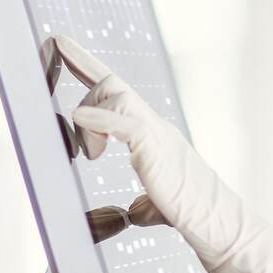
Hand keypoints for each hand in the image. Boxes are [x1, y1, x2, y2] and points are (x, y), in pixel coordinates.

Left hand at [49, 34, 272, 272]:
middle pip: (114, 82)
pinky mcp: (156, 149)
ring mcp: (156, 134)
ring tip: (92, 154)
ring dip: (90, 116)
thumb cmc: (193, 215)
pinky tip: (80, 119)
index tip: (65, 48)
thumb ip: (143, 201)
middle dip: (82, 62)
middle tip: (54, 46)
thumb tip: (130, 212)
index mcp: (152, 135)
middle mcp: (154, 126)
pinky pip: (124, 122)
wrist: (217, 225)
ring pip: (117, 94)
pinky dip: (98, 118)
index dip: (91, 69)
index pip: (120, 93)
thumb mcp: (158, 204)